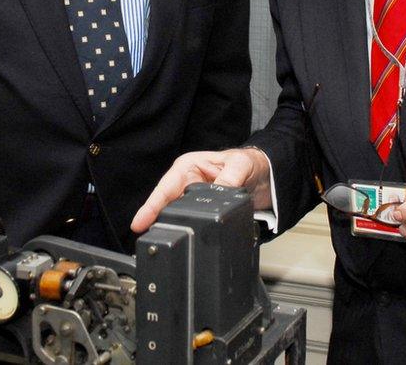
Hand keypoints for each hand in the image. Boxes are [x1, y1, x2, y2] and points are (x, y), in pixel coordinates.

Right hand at [130, 147, 271, 233]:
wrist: (267, 176)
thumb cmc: (250, 162)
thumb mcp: (239, 166)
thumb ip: (228, 179)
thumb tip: (219, 192)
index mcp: (188, 167)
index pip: (165, 188)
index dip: (151, 206)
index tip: (139, 222)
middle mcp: (187, 183)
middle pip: (166, 205)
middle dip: (157, 221)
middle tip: (150, 238)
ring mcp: (194, 199)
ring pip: (176, 216)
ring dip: (170, 227)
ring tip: (162, 242)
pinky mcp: (203, 211)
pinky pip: (191, 222)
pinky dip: (186, 230)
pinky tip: (182, 241)